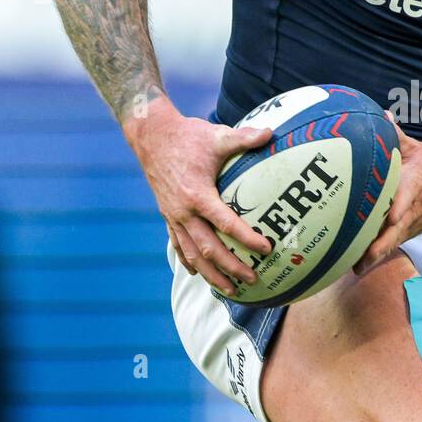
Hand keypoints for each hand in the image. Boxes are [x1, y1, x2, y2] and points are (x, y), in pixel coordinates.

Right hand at [124, 95, 272, 293]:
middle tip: (252, 278)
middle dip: (231, 266)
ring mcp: (173, 216)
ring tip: (230, 289)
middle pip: (209, 248)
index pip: (226, 223)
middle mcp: (183, 211)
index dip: (246, 238)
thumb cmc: (186, 136)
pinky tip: (198, 273)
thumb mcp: (217, 136)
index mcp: (197, 194)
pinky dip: (188, 260)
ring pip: (192, 253)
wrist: (151, 136)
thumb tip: (270, 133)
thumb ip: (244, 138)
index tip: (266, 249)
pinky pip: (178, 244)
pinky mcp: (167, 215)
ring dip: (211, 273)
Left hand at [354, 121, 421, 273]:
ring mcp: (411, 225)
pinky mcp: (407, 234)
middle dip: (380, 245)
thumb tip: (379, 116)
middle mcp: (414, 210)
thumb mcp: (417, 149)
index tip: (392, 216)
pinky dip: (374, 257)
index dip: (400, 206)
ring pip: (392, 243)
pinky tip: (354, 267)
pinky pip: (389, 246)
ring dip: (374, 256)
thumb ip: (395, 136)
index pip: (408, 196)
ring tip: (352, 267)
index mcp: (416, 184)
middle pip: (397, 230)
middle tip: (361, 257)